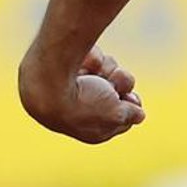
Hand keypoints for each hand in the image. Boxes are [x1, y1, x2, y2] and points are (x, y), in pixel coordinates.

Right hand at [19, 47, 145, 143]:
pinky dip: (93, 58)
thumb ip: (129, 115)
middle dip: (119, 83)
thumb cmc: (81, 102)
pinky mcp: (69, 66)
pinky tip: (85, 61)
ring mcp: (75, 86)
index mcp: (91, 128)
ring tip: (96, 71)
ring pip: (108, 72)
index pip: (120, 117)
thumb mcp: (114, 113)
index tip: (131, 98)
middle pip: (116, 91)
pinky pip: (94, 59)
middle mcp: (82, 108)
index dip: (129, 106)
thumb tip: (140, 116)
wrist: (47, 81)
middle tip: (112, 84)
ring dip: (108, 68)